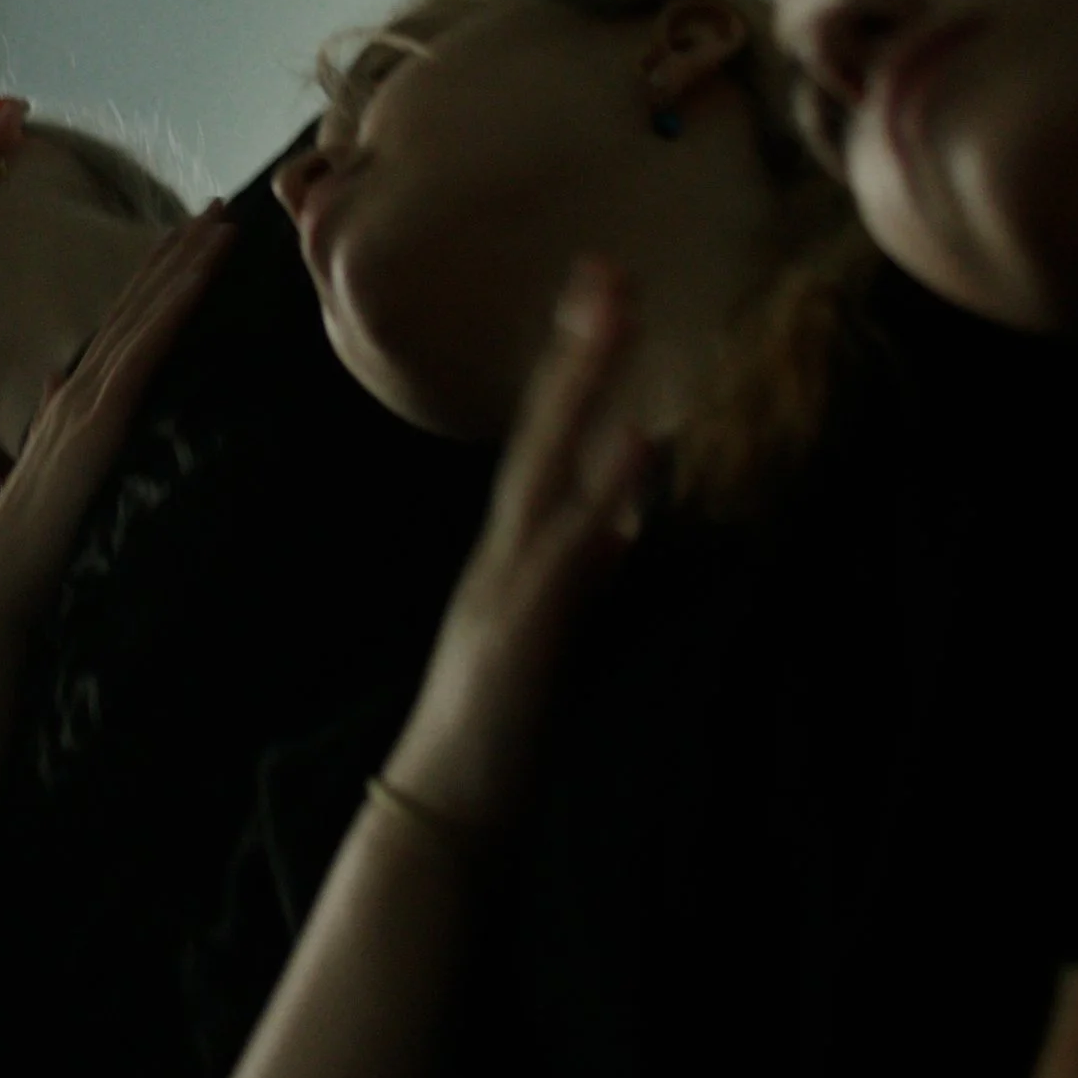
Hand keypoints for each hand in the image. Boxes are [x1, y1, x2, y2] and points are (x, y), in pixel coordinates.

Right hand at [0, 205, 234, 619]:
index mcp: (75, 403)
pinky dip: (170, 312)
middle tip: (223, 206)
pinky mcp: (95, 426)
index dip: (160, 278)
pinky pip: (139, 356)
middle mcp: (77, 390)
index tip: (198, 240)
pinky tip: (198, 280)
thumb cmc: (28, 553)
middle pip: (136, 305)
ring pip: (141, 318)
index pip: (126, 326)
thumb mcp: (55, 477)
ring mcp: (85, 403)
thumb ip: (59, 427)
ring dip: (182, 267)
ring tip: (222, 224)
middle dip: (178, 252)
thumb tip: (60, 384)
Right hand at [382, 260, 652, 836]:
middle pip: (545, 430)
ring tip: (619, 317)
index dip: (576, 365)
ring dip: (586, 389)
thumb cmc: (500, 729)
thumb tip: (627, 516)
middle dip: (580, 348)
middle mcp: (506, 549)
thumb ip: (586, 568)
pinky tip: (633, 439)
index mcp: (515, 548)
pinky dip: (600, 492)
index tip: (603, 289)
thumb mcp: (552, 631)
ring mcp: (509, 583)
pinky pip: (567, 550)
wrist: (444, 812)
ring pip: (549, 469)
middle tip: (609, 265)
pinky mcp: (525, 629)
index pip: (548, 439)